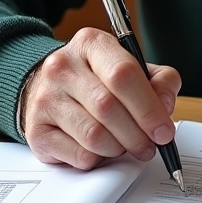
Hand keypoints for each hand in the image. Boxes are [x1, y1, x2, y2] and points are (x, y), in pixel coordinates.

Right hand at [22, 28, 181, 169]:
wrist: (46, 86)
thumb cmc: (95, 79)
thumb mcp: (130, 67)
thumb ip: (159, 81)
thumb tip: (165, 104)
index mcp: (91, 43)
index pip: (123, 74)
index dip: (149, 107)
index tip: (163, 129)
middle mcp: (63, 67)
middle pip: (108, 108)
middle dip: (137, 134)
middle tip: (149, 145)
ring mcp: (46, 98)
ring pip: (94, 136)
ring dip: (119, 148)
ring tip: (125, 145)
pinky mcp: (37, 130)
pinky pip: (79, 155)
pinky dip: (98, 159)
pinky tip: (100, 149)